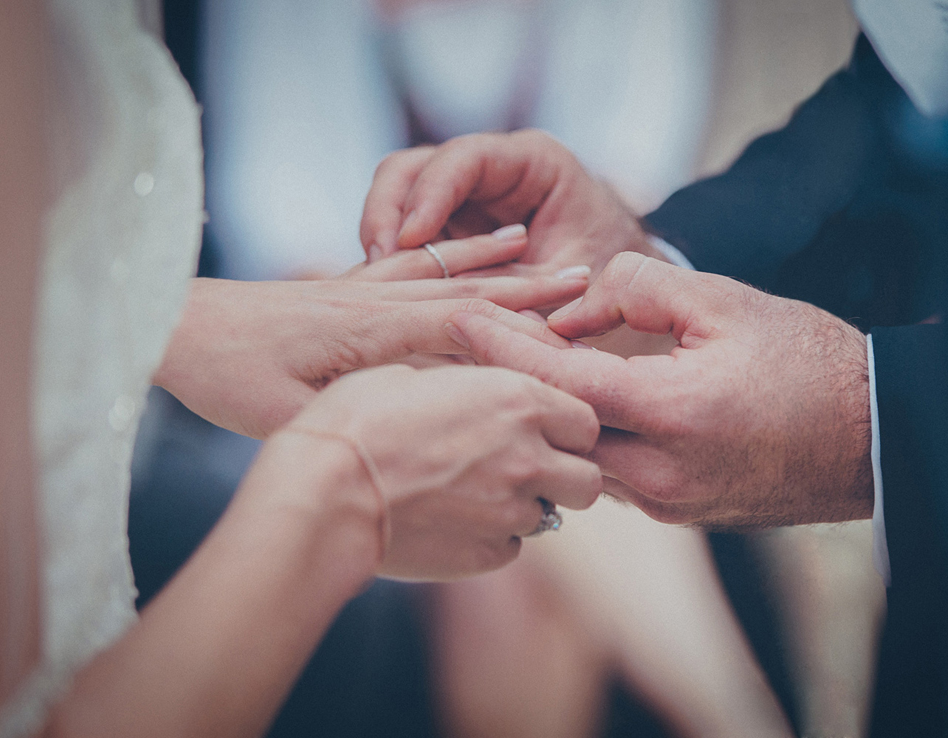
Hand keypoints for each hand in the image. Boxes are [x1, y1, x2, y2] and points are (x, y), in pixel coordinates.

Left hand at [154, 242, 585, 438]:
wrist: (177, 327)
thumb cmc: (225, 375)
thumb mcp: (284, 416)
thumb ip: (353, 416)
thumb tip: (421, 426)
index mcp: (368, 329)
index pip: (460, 320)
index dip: (518, 323)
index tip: (570, 321)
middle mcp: (374, 299)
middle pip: (466, 286)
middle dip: (527, 285)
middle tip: (583, 279)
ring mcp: (361, 288)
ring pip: (443, 269)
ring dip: (494, 262)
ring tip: (541, 251)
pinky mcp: (346, 289)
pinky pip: (411, 265)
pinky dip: (449, 254)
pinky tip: (466, 249)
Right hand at [288, 364, 601, 579]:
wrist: (325, 490)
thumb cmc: (358, 418)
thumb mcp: (417, 375)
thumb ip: (471, 386)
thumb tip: (481, 393)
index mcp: (519, 399)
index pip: (586, 421)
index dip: (566, 428)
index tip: (542, 430)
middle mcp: (529, 456)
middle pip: (588, 479)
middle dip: (564, 475)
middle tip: (525, 468)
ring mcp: (512, 511)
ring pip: (550, 515)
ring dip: (524, 506)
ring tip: (475, 494)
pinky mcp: (488, 555)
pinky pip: (511, 547)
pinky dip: (492, 537)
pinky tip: (451, 521)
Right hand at [359, 129, 663, 276]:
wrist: (618, 283)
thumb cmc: (606, 274)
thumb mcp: (573, 280)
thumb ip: (523, 287)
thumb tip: (467, 311)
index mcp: (531, 162)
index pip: (463, 159)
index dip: (429, 195)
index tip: (410, 241)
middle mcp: (489, 169)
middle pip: (411, 169)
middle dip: (388, 214)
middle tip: (380, 263)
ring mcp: (461, 197)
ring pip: (396, 199)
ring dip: (382, 238)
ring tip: (376, 284)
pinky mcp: (446, 228)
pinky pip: (404, 235)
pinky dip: (392, 261)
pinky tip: (386, 293)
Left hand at [445, 252, 872, 527]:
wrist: (869, 436)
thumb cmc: (806, 361)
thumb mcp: (723, 301)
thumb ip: (637, 288)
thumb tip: (573, 306)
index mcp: (672, 415)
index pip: (557, 380)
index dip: (500, 344)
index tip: (456, 313)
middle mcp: (659, 474)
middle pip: (551, 425)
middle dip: (506, 380)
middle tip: (468, 338)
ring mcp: (665, 503)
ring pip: (574, 454)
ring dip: (541, 411)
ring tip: (509, 364)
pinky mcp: (673, 513)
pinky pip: (604, 472)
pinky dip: (579, 434)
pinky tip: (566, 401)